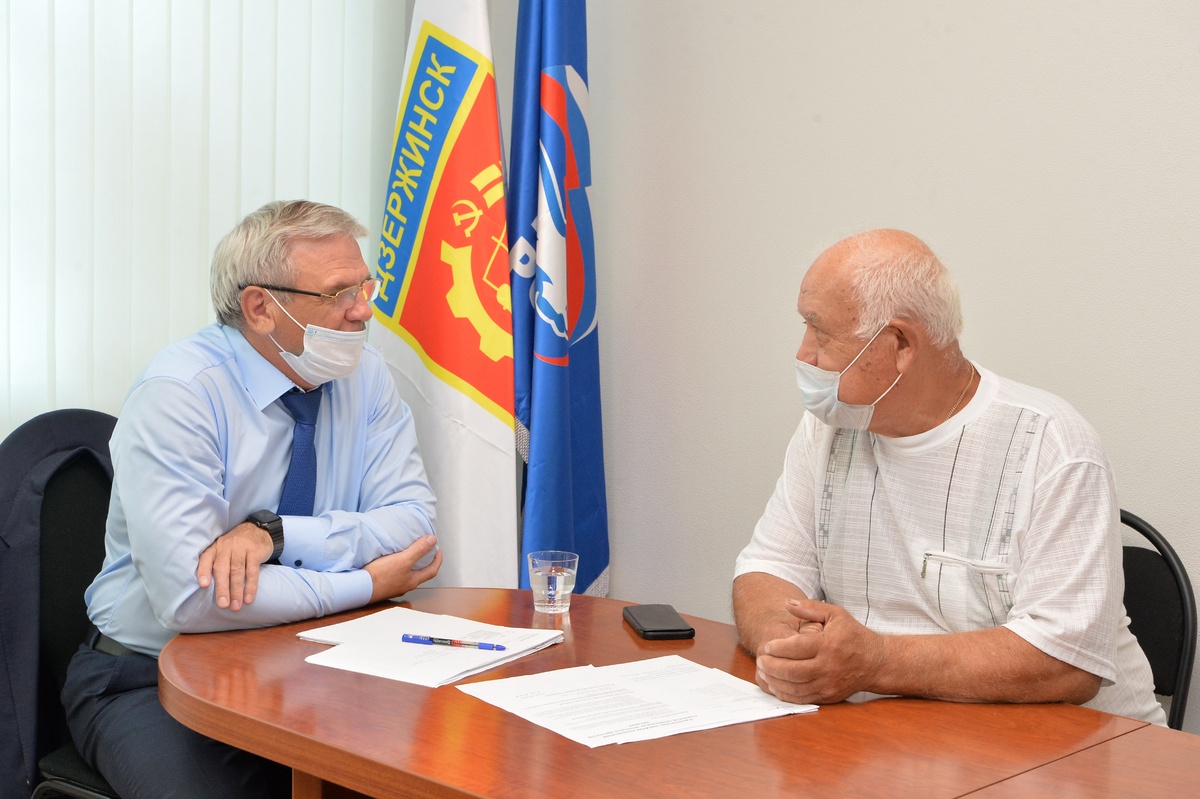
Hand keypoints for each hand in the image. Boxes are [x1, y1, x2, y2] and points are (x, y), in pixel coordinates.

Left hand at [196, 522, 274, 610]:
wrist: (258, 530)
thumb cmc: (236, 547)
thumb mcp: (223, 550)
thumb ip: (215, 564)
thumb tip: (206, 591)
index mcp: (215, 548)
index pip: (206, 559)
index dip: (204, 572)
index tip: (203, 586)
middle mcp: (226, 546)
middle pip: (222, 568)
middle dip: (222, 588)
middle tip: (223, 604)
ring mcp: (241, 548)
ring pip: (237, 571)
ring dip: (236, 590)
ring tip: (236, 606)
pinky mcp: (255, 551)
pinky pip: (252, 570)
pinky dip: (251, 585)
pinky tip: (249, 597)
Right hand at [363, 535, 442, 601]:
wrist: (360, 587)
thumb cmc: (381, 576)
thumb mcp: (403, 560)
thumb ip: (418, 550)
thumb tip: (432, 541)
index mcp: (413, 581)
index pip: (432, 570)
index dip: (438, 559)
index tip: (438, 550)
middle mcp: (405, 585)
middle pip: (421, 573)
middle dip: (425, 561)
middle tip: (426, 551)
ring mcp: (394, 586)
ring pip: (408, 574)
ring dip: (411, 564)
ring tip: (409, 553)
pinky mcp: (384, 584)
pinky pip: (396, 574)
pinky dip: (399, 566)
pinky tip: (392, 561)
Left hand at [754, 598, 884, 703]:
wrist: (876, 662)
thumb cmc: (853, 635)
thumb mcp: (836, 614)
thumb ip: (810, 608)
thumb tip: (787, 603)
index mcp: (828, 644)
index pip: (797, 648)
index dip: (778, 648)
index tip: (767, 646)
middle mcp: (828, 666)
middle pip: (793, 671)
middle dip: (772, 666)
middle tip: (760, 660)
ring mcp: (828, 683)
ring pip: (795, 687)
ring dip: (775, 681)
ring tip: (763, 672)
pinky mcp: (829, 696)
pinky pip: (802, 699)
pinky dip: (785, 694)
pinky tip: (775, 686)